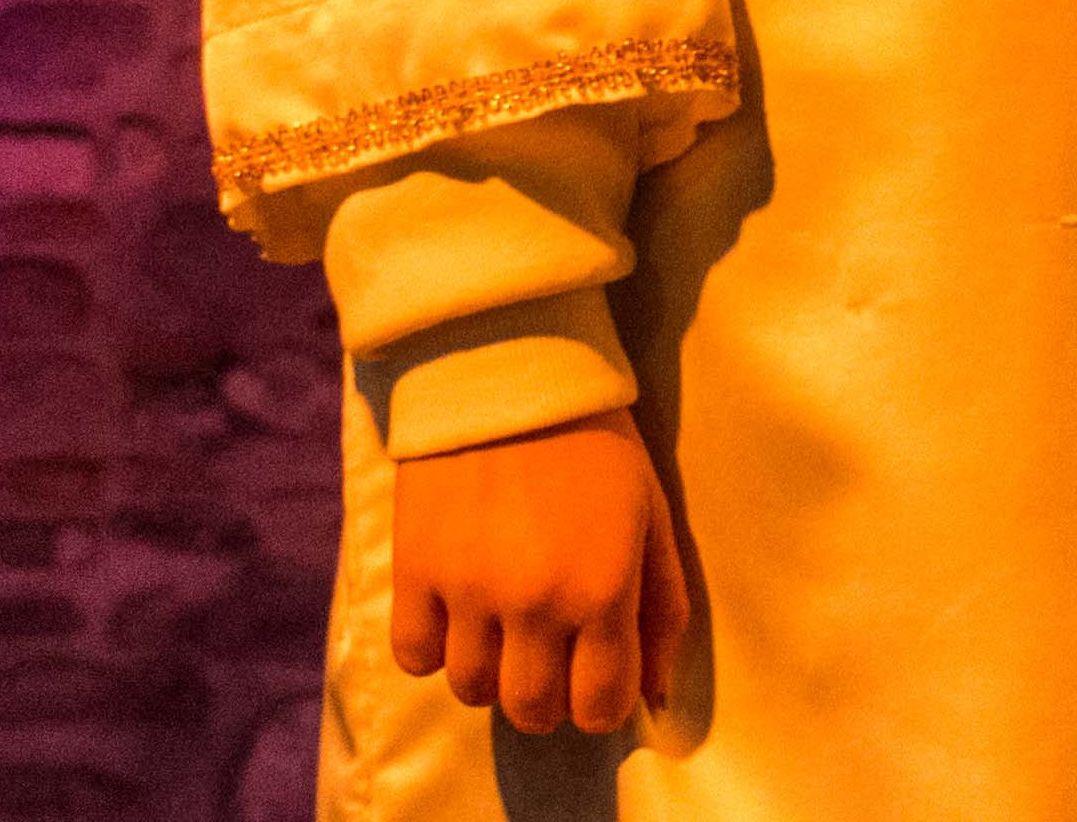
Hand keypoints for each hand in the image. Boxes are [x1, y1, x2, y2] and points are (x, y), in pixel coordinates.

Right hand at [391, 417, 686, 738]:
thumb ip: (663, 611)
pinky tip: (454, 614)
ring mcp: (468, 590)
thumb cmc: (598, 443)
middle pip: (531, 710)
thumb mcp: (652, 517)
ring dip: (491, 671)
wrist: (511, 367)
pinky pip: (414, 656)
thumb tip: (654, 699)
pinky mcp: (414, 568)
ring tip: (501, 626)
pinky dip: (433, 649)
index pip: (599, 707)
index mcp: (603, 590)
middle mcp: (535, 602)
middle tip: (548, 655)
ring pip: (472, 690)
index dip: (600, 702)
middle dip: (547, 695)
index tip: (594, 676)